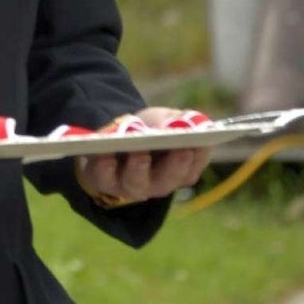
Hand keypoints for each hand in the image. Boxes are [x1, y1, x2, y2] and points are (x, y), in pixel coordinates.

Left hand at [74, 107, 211, 206]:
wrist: (115, 136)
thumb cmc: (149, 128)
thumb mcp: (165, 118)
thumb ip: (179, 120)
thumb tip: (187, 124)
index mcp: (180, 170)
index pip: (193, 167)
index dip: (198, 157)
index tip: (200, 144)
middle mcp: (158, 183)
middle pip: (168, 179)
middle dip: (175, 165)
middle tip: (180, 150)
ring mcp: (131, 185)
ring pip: (137, 182)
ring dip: (139, 168)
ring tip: (140, 153)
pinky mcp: (104, 180)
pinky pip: (104, 177)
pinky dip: (105, 166)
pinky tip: (106, 155)